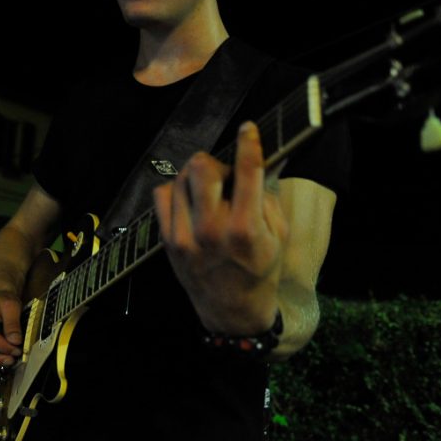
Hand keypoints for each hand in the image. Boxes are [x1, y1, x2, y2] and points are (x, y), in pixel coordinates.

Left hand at [153, 121, 287, 335]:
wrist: (232, 312)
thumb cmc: (260, 270)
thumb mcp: (279, 235)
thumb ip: (269, 196)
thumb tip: (263, 159)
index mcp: (245, 229)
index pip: (247, 171)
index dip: (249, 142)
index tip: (248, 128)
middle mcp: (211, 230)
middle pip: (202, 166)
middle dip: (216, 162)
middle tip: (226, 176)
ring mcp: (184, 236)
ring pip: (180, 177)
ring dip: (197, 176)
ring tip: (209, 192)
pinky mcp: (167, 241)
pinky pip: (162, 195)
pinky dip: (176, 190)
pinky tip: (190, 201)